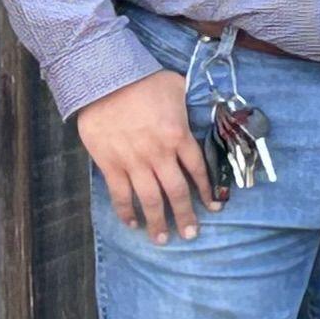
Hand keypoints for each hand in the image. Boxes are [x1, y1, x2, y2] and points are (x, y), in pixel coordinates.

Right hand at [75, 70, 211, 244]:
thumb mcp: (176, 86)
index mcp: (178, 136)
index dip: (207, 191)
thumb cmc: (143, 79)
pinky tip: (132, 224)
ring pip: (150, 199)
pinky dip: (126, 211)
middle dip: (186, 216)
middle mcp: (159, 154)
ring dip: (158, 221)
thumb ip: (187, 104)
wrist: (104, 79)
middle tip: (190, 234)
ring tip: (163, 239)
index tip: (214, 207)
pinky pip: (121, 194)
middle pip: (177, 191)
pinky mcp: (110, 164)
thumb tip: (197, 106)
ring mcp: (134, 161)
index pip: (198, 170)